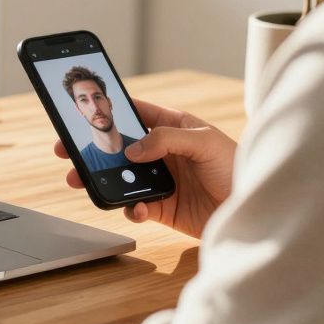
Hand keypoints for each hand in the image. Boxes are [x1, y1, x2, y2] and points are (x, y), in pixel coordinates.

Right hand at [56, 97, 234, 238]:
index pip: (135, 114)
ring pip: (120, 177)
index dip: (109, 112)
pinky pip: (135, 206)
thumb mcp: (206, 142)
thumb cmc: (239, 168)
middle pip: (119, 147)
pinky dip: (128, 208)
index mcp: (174, 127)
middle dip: (92, 149)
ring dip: (99, 179)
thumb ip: (167, 140)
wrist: (257, 211)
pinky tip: (133, 208)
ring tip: (80, 180)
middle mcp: (164, 153)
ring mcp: (161, 180)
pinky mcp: (162, 207)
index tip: (83, 113)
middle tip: (66, 150)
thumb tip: (132, 150)